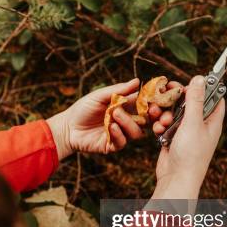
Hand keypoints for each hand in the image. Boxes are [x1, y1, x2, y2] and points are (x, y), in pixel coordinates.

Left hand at [46, 79, 173, 159]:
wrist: (67, 127)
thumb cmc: (83, 109)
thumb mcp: (100, 96)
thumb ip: (118, 90)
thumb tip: (137, 81)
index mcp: (126, 107)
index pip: (147, 105)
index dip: (155, 103)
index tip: (159, 99)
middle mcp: (127, 121)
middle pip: (148, 121)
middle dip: (154, 118)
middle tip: (152, 111)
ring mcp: (121, 134)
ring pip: (137, 132)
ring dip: (128, 123)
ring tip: (114, 115)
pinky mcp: (113, 145)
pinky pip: (123, 142)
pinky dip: (118, 134)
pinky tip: (110, 127)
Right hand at [152, 76, 224, 198]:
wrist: (176, 179)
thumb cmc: (190, 154)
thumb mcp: (193, 123)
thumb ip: (195, 100)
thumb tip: (200, 78)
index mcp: (212, 121)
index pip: (213, 97)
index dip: (202, 87)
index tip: (189, 82)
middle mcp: (200, 125)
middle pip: (189, 103)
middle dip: (176, 100)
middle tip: (167, 94)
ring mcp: (186, 133)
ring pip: (174, 113)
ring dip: (165, 113)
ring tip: (163, 121)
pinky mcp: (173, 139)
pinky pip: (166, 125)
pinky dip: (160, 126)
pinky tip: (158, 131)